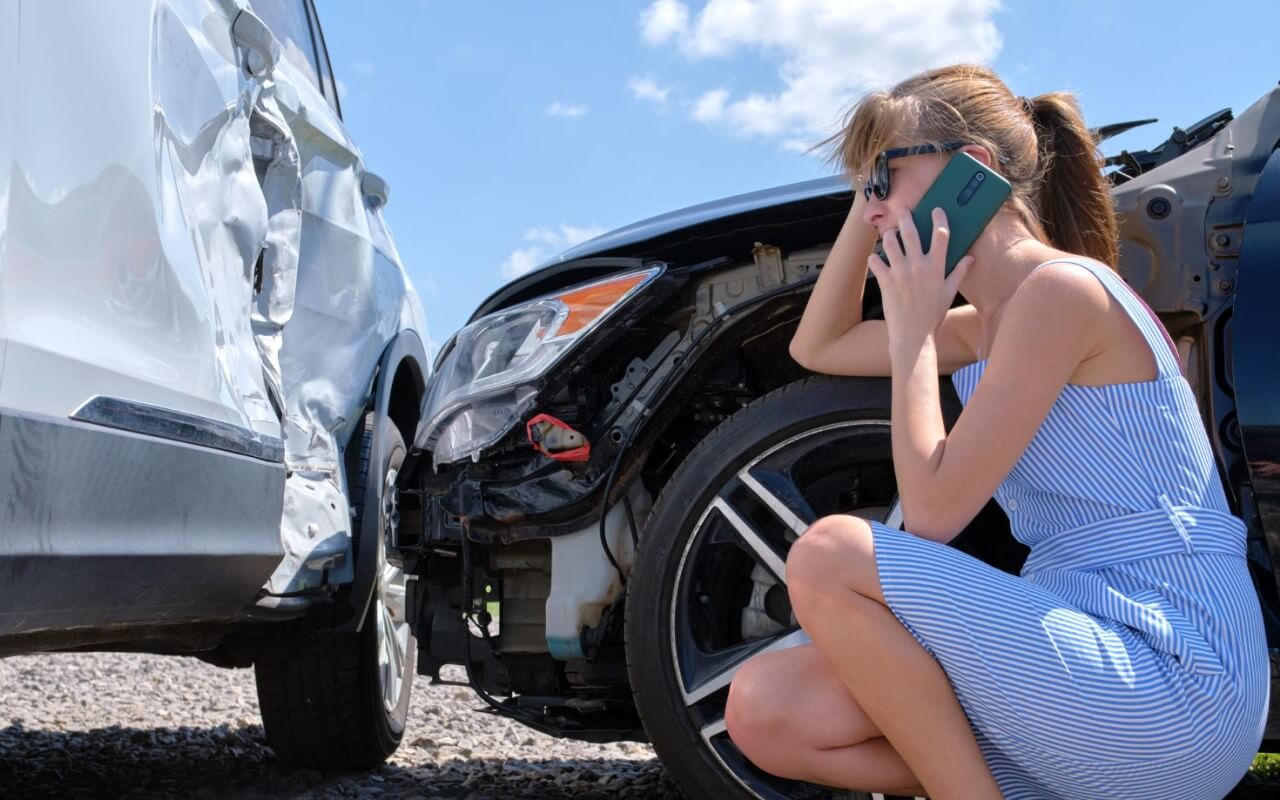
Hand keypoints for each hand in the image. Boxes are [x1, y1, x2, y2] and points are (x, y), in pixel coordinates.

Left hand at [867, 207, 973, 350]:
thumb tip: (971, 258)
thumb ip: (959, 273)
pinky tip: (875, 258)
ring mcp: (900, 273)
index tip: (936, 210)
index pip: (941, 236)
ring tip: (889, 233)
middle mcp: (918, 266)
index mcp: (936, 268)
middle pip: (911, 233)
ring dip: (889, 235)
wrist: (913, 335)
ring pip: (892, 243)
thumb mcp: (949, 293)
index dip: (939, 220)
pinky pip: (876, 262)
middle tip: (903, 209)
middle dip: (906, 217)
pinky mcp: (886, 281)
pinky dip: (874, 258)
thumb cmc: (933, 315)